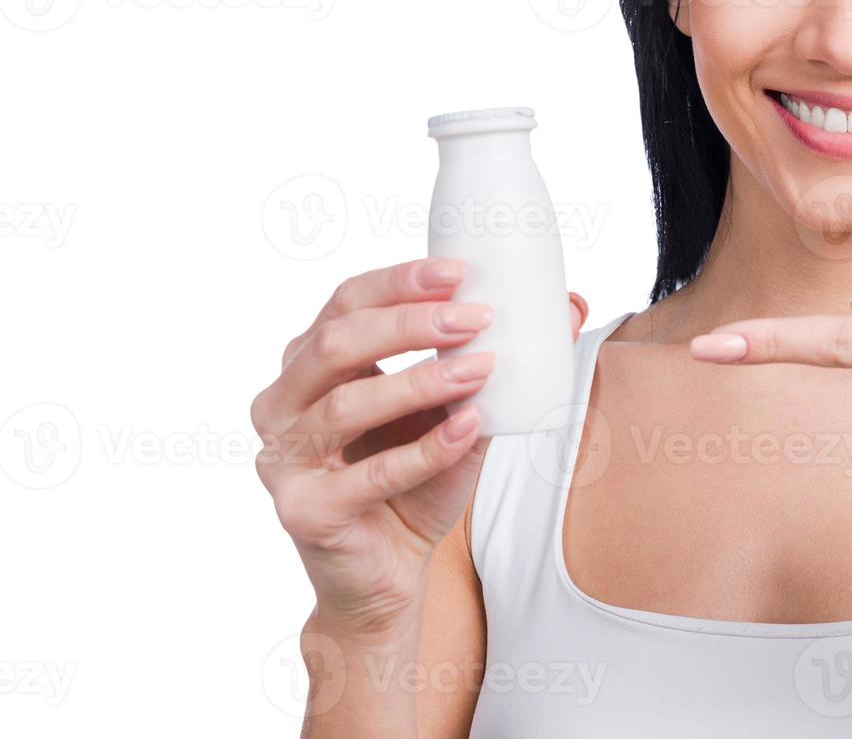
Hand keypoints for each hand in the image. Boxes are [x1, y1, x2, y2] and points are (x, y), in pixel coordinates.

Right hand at [252, 256, 588, 637]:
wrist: (387, 578)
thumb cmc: (413, 486)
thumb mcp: (456, 415)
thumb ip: (492, 364)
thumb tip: (570, 308)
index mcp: (308, 368)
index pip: (344, 304)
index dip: (397, 283)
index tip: (459, 274)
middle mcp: (282, 406)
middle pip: (335, 344)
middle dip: (408, 323)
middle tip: (475, 317)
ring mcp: (284, 461)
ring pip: (346, 405)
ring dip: (421, 381)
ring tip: (482, 370)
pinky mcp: (304, 512)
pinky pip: (368, 476)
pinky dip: (424, 450)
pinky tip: (468, 428)